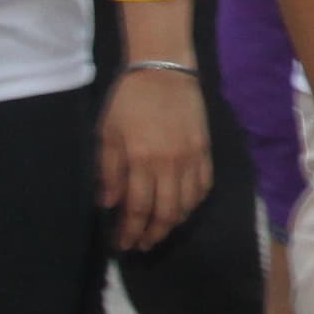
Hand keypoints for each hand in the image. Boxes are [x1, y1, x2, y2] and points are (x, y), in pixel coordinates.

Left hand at [95, 67, 211, 251]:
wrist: (165, 69)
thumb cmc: (129, 99)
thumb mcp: (108, 132)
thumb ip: (109, 170)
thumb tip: (109, 204)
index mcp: (141, 160)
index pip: (137, 209)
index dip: (130, 231)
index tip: (122, 244)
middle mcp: (169, 165)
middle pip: (165, 214)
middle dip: (151, 235)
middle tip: (140, 244)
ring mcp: (191, 158)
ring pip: (186, 205)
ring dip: (172, 224)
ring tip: (159, 231)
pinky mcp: (205, 150)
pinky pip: (203, 187)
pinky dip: (193, 204)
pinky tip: (182, 209)